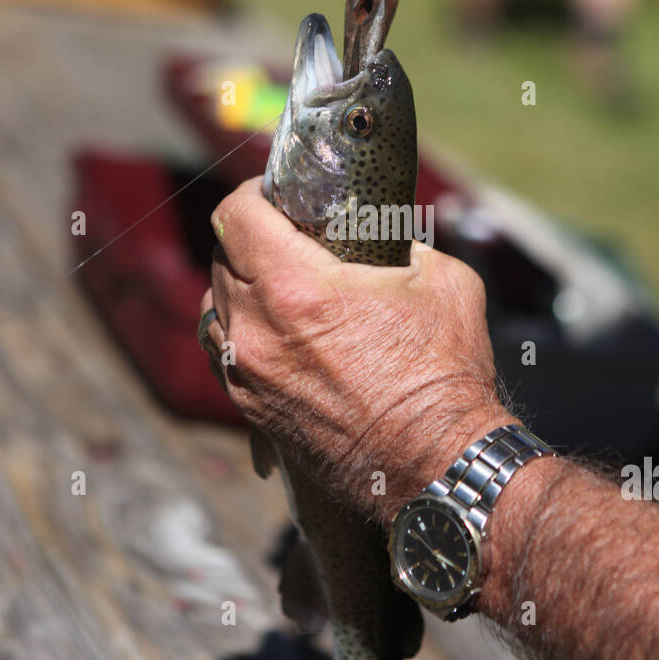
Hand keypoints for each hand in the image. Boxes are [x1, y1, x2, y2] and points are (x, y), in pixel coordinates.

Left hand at [200, 179, 511, 520]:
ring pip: (215, 312)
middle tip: (285, 234)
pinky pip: (227, 357)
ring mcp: (249, 377)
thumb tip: (389, 236)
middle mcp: (258, 332)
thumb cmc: (444, 377)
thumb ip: (403, 245)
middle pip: (222, 260)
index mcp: (295, 290)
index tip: (273, 193)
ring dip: (239, 289)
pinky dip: (244, 336)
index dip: (253, 194)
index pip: (235, 216)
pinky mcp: (253, 412)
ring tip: (278, 285)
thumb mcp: (441, 282)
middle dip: (250, 238)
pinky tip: (280, 334)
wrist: (438, 466)